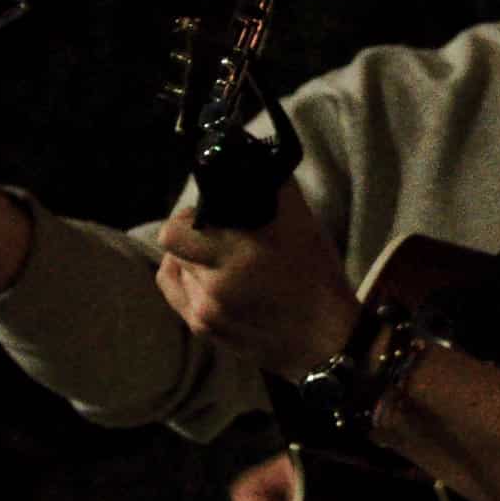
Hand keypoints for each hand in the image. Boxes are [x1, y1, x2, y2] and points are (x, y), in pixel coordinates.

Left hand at [155, 180, 358, 381]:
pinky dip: (186, 281)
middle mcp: (213, 285)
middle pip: (174, 247)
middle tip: (216, 235)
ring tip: (219, 261)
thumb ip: (274, 189)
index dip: (190, 215)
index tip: (209, 213)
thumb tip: (251, 158)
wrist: (325, 342)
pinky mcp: (203, 331)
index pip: (176, 230)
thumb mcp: (304, 225)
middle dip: (192, 235)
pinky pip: (176, 295)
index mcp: (237, 256)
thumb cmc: (317, 279)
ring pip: (174, 270)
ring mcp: (205, 312)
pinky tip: (207, 279)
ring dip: (192, 259)